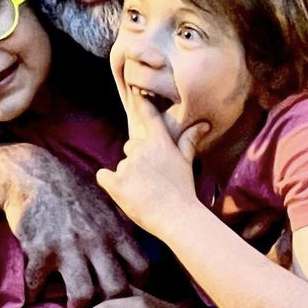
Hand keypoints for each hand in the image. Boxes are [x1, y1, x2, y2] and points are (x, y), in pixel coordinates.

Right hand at [0, 144, 148, 307]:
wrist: (35, 174)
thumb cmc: (74, 190)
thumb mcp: (107, 203)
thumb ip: (124, 227)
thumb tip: (143, 249)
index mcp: (115, 229)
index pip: (142, 268)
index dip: (139, 285)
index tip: (128, 288)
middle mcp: (95, 240)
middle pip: (116, 289)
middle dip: (110, 303)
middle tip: (101, 302)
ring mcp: (67, 246)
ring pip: (82, 296)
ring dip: (77, 304)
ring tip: (74, 301)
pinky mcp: (39, 251)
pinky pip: (38, 286)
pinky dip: (36, 292)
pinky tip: (37, 288)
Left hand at [96, 91, 207, 237]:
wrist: (177, 217)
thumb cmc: (184, 189)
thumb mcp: (186, 162)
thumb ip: (189, 140)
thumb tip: (204, 123)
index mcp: (159, 142)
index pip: (148, 116)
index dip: (141, 102)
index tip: (135, 90)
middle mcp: (142, 149)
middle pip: (130, 146)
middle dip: (137, 159)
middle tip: (152, 178)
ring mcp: (127, 165)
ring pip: (121, 165)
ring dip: (128, 176)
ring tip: (145, 191)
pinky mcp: (115, 182)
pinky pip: (104, 176)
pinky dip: (110, 183)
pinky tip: (125, 193)